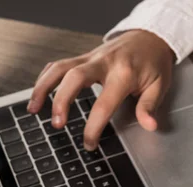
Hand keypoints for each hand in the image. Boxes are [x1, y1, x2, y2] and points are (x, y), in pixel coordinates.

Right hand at [29, 30, 174, 149]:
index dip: (93, 127)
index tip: (89, 143)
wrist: (150, 37)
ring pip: (60, 68)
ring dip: (43, 88)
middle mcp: (103, 63)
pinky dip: (45, 78)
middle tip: (57, 124)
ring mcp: (91, 58)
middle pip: (73, 78)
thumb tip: (149, 125)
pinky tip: (38, 94)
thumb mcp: (159, 85)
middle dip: (61, 102)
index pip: (103, 104)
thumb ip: (149, 106)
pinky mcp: (83, 57)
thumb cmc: (154, 62)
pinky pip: (59, 65)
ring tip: (33, 109)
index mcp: (123, 74)